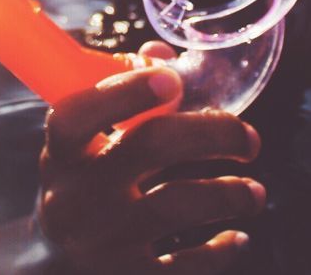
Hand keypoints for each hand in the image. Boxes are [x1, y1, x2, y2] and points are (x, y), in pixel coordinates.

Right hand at [37, 42, 263, 273]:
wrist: (55, 264)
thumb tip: (163, 56)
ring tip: (254, 193)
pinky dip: (220, 252)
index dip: (125, 91)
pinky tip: (237, 236)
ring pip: (177, 204)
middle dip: (212, 132)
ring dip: (228, 193)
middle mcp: (75, 197)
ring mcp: (100, 243)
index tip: (173, 79)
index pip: (79, 115)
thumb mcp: (88, 144)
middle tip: (248, 139)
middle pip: (149, 144)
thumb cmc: (86, 183)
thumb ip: (124, 94)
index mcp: (63, 154)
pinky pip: (183, 267)